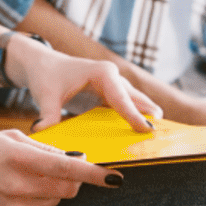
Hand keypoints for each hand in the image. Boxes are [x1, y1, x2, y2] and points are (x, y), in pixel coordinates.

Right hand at [0, 130, 122, 205]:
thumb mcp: (8, 139)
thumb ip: (43, 149)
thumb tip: (73, 161)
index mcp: (18, 158)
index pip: (68, 169)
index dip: (95, 175)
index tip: (115, 178)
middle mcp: (16, 186)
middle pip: (66, 190)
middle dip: (73, 181)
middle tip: (63, 170)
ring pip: (52, 202)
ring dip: (51, 191)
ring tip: (26, 178)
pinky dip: (35, 202)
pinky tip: (13, 191)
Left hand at [21, 49, 159, 132]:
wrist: (43, 65)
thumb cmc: (46, 76)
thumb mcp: (45, 95)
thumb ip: (47, 114)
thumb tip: (42, 131)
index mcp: (102, 73)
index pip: (121, 97)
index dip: (134, 114)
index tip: (147, 129)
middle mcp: (113, 77)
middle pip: (137, 99)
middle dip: (150, 116)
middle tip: (164, 137)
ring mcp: (114, 85)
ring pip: (136, 103)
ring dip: (145, 119)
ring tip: (158, 140)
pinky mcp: (111, 95)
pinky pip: (127, 109)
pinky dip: (134, 120)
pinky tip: (140, 138)